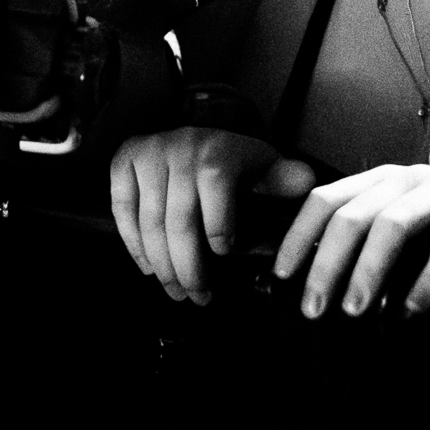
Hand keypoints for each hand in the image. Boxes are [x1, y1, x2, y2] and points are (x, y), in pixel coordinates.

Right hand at [109, 128, 311, 302]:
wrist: (201, 133)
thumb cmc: (236, 161)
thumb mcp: (266, 168)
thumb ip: (287, 180)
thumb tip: (306, 183)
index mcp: (218, 152)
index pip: (216, 206)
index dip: (221, 238)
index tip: (226, 259)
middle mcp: (179, 149)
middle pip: (179, 223)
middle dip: (188, 268)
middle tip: (198, 296)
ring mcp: (149, 154)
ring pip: (150, 223)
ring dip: (162, 265)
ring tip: (176, 290)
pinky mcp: (124, 160)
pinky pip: (123, 209)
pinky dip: (133, 244)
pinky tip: (148, 267)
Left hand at [273, 163, 429, 318]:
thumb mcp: (414, 231)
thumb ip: (377, 249)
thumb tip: (331, 289)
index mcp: (383, 182)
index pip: (325, 200)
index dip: (300, 236)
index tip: (283, 275)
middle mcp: (408, 178)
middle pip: (351, 215)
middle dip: (326, 262)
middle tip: (314, 307)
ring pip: (393, 223)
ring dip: (369, 269)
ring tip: (356, 307)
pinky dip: (429, 277)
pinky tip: (415, 307)